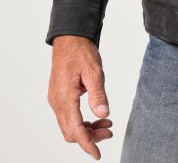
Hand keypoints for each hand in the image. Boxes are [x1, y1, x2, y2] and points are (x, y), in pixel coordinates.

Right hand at [47, 35, 112, 160]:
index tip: (97, 154)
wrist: (69, 38)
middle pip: (71, 132)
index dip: (87, 144)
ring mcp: (56, 99)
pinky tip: (96, 116)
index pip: (76, 129)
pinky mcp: (58, 96)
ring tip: (106, 123)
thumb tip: (103, 115)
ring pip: (69, 125)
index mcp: (65, 97)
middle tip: (109, 131)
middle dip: (89, 137)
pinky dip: (81, 121)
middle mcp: (57, 102)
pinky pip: (67, 116)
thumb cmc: (81, 52)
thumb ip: (98, 95)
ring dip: (86, 129)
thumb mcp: (94, 71)